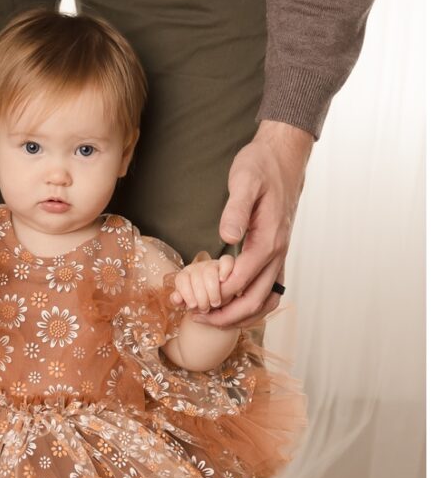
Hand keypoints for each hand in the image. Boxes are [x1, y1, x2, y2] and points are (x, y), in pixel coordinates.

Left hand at [171, 251, 235, 313]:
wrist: (225, 302)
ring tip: (215, 302)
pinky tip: (223, 280)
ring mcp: (213, 264)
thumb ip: (182, 302)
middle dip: (201, 296)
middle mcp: (198, 268)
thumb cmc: (206, 304)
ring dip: (212, 289)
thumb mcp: (191, 305)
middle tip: (205, 308)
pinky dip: (225, 270)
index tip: (193, 305)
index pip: (181, 278)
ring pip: (210, 271)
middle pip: (196, 276)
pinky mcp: (228, 264)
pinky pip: (226, 260)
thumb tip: (176, 298)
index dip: (186, 293)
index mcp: (186, 275)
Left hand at [182, 120, 313, 327]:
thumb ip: (237, 209)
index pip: (242, 280)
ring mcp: (279, 257)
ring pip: (266, 302)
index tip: (193, 303)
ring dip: (240, 317)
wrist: (283, 158)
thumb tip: (227, 236)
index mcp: (269, 239)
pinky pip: (269, 292)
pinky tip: (229, 307)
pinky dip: (251, 307)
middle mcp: (278, 253)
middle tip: (196, 318)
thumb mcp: (245, 180)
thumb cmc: (261, 167)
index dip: (218, 296)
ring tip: (211, 319)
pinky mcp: (276, 256)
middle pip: (256, 300)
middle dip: (226, 316)